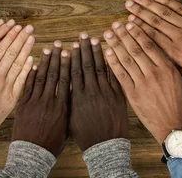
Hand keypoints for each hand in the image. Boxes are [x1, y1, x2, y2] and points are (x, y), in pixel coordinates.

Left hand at [13, 41, 69, 156]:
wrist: (33, 155)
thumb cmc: (53, 144)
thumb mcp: (68, 126)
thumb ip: (71, 108)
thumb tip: (77, 92)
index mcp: (63, 107)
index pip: (67, 79)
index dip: (69, 64)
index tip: (71, 50)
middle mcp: (50, 101)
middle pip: (55, 74)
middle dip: (57, 57)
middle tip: (59, 42)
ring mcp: (35, 102)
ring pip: (41, 77)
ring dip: (44, 61)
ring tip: (47, 48)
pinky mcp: (23, 105)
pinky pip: (27, 86)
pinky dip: (30, 74)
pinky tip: (33, 63)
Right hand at [70, 33, 127, 150]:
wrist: (106, 147)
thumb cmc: (85, 136)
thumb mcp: (70, 118)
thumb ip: (68, 99)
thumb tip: (63, 83)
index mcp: (78, 97)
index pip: (74, 71)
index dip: (72, 57)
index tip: (70, 44)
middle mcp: (92, 92)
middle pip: (86, 65)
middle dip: (84, 48)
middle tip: (82, 34)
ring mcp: (106, 93)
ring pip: (101, 67)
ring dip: (98, 51)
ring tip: (95, 38)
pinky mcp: (119, 96)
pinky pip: (115, 76)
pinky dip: (113, 63)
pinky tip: (111, 52)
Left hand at [104, 21, 181, 142]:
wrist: (175, 128)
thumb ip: (175, 66)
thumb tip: (167, 50)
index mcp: (168, 68)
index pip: (151, 45)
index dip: (139, 32)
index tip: (130, 23)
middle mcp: (155, 74)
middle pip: (136, 49)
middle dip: (124, 35)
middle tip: (115, 24)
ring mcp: (143, 84)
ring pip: (127, 59)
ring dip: (116, 45)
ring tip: (108, 33)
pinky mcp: (133, 95)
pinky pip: (121, 75)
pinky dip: (113, 62)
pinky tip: (107, 52)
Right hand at [125, 0, 181, 81]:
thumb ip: (170, 64)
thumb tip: (155, 59)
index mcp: (174, 52)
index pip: (150, 37)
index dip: (137, 28)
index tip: (126, 21)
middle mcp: (178, 37)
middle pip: (153, 22)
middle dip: (138, 12)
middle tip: (127, 4)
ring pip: (164, 12)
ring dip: (148, 3)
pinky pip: (179, 7)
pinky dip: (167, 0)